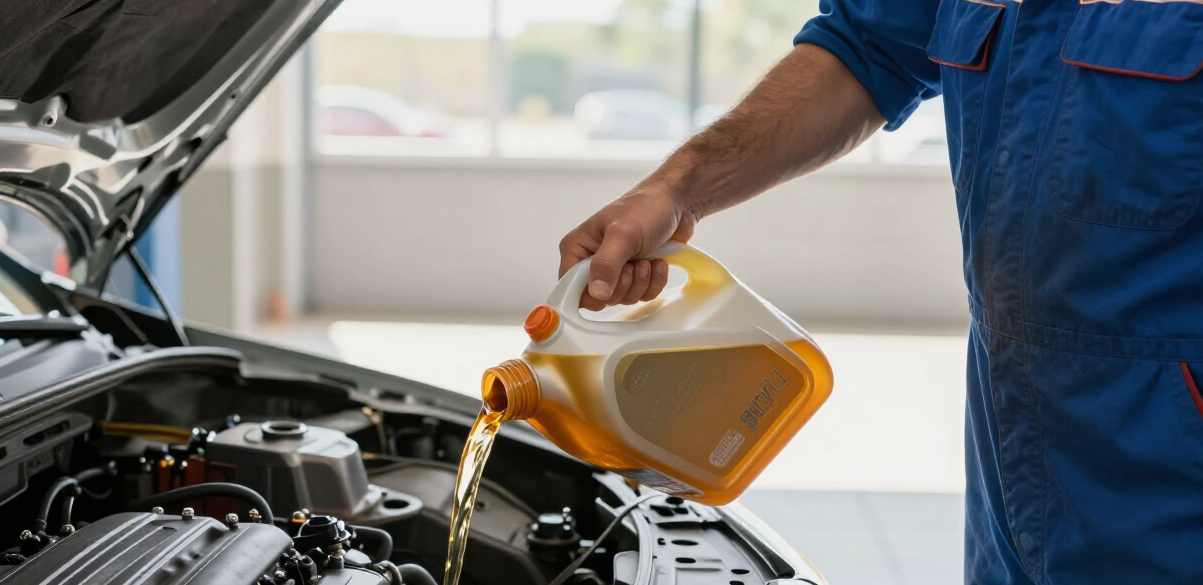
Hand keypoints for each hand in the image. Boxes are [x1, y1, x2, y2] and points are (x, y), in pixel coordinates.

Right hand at [559, 183, 696, 310]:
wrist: (675, 202)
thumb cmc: (645, 208)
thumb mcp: (623, 234)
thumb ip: (606, 264)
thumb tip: (596, 293)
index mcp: (578, 248)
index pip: (570, 287)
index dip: (590, 293)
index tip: (610, 286)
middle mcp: (592, 261)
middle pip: (600, 298)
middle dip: (623, 284)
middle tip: (633, 262)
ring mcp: (615, 269)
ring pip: (623, 298)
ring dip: (641, 281)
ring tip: (646, 258)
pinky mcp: (635, 275)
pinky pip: (641, 295)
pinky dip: (654, 282)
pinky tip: (657, 262)